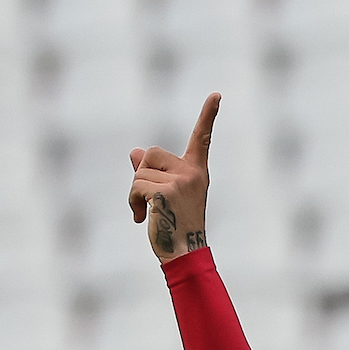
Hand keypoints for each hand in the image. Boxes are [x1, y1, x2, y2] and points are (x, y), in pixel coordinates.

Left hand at [128, 93, 219, 262]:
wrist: (182, 254)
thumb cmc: (174, 226)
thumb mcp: (164, 194)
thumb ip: (150, 171)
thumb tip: (133, 151)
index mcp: (196, 171)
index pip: (201, 138)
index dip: (208, 116)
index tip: (216, 95)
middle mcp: (192, 173)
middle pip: (151, 153)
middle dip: (142, 174)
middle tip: (151, 200)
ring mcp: (181, 181)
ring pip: (140, 172)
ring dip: (135, 192)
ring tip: (148, 212)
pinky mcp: (167, 191)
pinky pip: (136, 185)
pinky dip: (132, 202)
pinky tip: (141, 218)